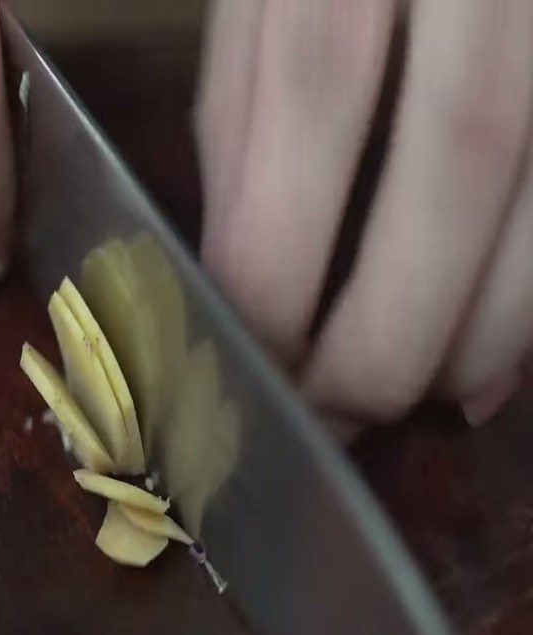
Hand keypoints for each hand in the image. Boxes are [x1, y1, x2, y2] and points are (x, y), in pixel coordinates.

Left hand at [196, 0, 532, 431]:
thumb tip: (246, 273)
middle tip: (335, 414)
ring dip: (481, 335)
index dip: (277, 271)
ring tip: (423, 403)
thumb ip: (244, 120)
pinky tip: (494, 369)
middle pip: (453, 163)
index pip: (311, 115)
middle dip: (384, 330)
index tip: (252, 361)